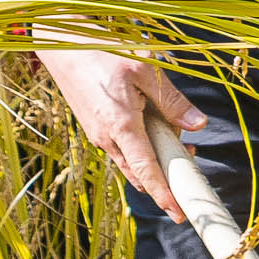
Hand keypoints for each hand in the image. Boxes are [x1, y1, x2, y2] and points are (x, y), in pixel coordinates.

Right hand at [32, 44, 204, 223]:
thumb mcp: (144, 69)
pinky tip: (152, 120)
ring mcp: (98, 135)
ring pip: (132, 159)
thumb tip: (198, 125)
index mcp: (120, 125)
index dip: (163, 194)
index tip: (180, 214)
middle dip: (165, 174)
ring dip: (153, 155)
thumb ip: (171, 100)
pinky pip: (122, 147)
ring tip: (174, 133)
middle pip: (140, 172)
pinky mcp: (94, 127)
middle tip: (191, 157)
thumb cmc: (101, 51)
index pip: (146, 171)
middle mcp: (106, 138)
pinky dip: (141, 144)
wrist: (60, 44)